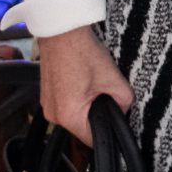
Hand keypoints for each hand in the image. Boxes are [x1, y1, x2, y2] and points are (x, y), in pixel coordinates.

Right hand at [36, 25, 133, 146]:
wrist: (61, 30)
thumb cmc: (82, 51)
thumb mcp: (112, 78)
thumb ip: (124, 102)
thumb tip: (124, 111)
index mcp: (68, 116)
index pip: (92, 140)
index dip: (108, 131)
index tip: (116, 119)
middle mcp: (53, 115)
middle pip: (82, 128)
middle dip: (97, 115)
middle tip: (106, 94)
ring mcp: (47, 104)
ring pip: (74, 116)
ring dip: (86, 106)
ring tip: (93, 85)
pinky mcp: (46, 94)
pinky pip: (65, 105)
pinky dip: (76, 98)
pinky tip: (83, 81)